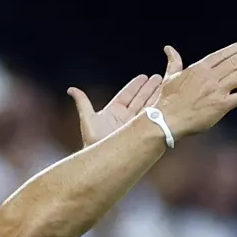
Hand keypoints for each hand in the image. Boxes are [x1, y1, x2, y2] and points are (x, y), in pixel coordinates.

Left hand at [67, 49, 182, 145]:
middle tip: (158, 77)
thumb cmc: (94, 142)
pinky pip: (151, 118)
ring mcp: (134, 125)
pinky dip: (158, 108)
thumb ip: (82, 102)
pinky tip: (165, 99)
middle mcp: (125, 118)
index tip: (144, 76)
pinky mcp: (141, 131)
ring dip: (156, 96)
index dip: (136, 86)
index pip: (127, 95)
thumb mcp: (88, 119)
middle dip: (149, 89)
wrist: (103, 160)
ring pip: (147, 107)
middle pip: (139, 99)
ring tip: (165, 84)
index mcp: (114, 112)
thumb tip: (71, 89)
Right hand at [158, 41, 236, 139]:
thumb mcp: (170, 77)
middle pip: (234, 63)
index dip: (234, 49)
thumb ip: (173, 62)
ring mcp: (217, 91)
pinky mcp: (221, 105)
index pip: (221, 56)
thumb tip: (168, 48)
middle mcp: (210, 77)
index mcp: (199, 69)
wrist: (167, 119)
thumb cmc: (167, 100)